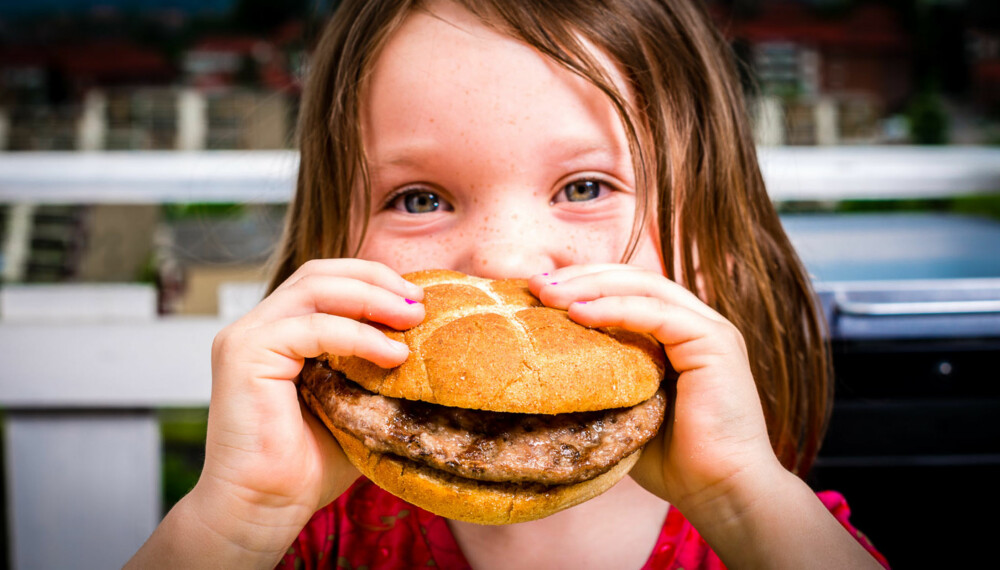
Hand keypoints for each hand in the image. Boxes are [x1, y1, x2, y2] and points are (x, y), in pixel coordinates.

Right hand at [196, 259, 424, 554]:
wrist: (262, 510)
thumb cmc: (305, 467)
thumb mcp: (352, 406)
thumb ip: (372, 371)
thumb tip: (426, 350)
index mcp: (277, 333)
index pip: (325, 282)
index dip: (372, 281)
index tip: (417, 300)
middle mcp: (256, 327)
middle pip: (320, 273)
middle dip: (376, 280)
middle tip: (420, 302)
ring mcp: (246, 337)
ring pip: (315, 287)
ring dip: (372, 298)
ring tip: (413, 318)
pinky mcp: (245, 354)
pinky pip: (313, 327)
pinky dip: (359, 336)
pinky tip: (393, 355)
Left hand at [529, 265, 780, 514]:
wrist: (720, 492)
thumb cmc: (674, 462)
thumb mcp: (625, 410)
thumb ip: (601, 381)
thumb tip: (543, 370)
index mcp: (675, 333)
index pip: (625, 290)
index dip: (582, 284)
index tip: (536, 291)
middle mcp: (695, 322)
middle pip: (631, 278)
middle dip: (580, 277)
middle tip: (535, 284)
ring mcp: (708, 328)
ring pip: (643, 286)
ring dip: (591, 286)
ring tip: (548, 294)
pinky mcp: (716, 341)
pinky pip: (657, 313)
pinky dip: (615, 309)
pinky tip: (579, 313)